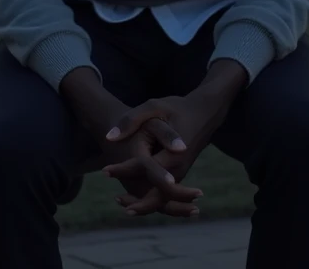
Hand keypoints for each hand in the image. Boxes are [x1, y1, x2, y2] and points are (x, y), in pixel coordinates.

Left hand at [59, 68, 201, 212]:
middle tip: (117, 199)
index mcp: (172, 155)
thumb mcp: (154, 106)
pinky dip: (150, 197)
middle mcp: (178, 170)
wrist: (204, 113)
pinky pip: (164, 192)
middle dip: (137, 202)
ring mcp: (180, 174)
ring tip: (119, 200)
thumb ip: (131, 120)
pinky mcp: (179, 175)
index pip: (145, 170)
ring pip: (161, 197)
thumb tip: (109, 138)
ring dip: (142, 202)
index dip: (123, 170)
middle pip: (156, 196)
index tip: (104, 171)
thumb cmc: (177, 108)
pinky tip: (134, 196)